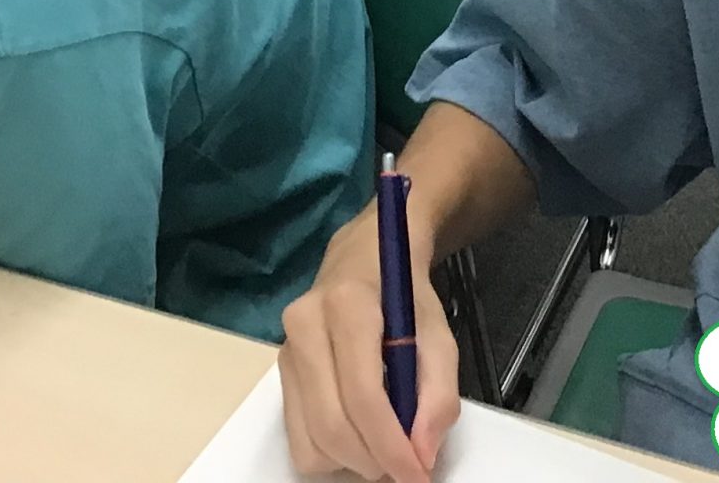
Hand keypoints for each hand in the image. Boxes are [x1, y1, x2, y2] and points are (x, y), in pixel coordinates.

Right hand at [279, 211, 460, 481]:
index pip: (363, 395)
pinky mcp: (279, 373)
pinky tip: (358, 435)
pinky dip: (331, 455)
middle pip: (332, 426)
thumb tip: (422, 452)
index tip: (419, 475)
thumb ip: (438, 392)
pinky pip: (298, 439)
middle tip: (406, 469)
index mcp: (346, 305)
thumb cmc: (403, 293)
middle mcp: (303, 326)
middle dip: (373, 462)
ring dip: (352, 462)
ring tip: (384, 446)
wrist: (362, 258)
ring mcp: (284, 351)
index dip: (392, 446)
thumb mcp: (438, 333)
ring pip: (310, 442)